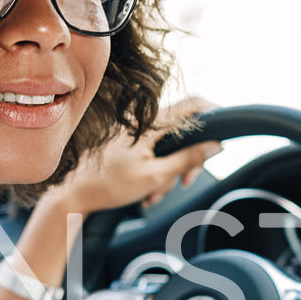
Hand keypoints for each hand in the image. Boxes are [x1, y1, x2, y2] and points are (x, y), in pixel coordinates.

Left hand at [44, 98, 221, 214]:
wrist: (75, 194)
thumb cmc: (107, 185)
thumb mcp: (155, 176)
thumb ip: (188, 159)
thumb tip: (215, 146)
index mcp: (151, 123)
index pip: (194, 105)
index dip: (216, 115)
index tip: (225, 134)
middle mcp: (144, 122)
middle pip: (185, 132)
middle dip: (188, 160)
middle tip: (186, 181)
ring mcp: (137, 133)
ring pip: (170, 147)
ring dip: (169, 173)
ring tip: (153, 194)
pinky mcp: (131, 143)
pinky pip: (155, 153)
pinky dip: (156, 173)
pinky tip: (146, 191)